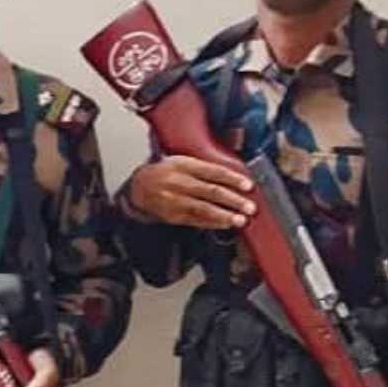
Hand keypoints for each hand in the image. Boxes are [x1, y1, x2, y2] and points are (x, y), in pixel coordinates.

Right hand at [128, 156, 255, 229]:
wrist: (138, 187)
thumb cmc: (165, 172)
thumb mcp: (182, 161)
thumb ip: (205, 167)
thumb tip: (235, 176)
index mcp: (183, 165)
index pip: (213, 171)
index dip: (232, 179)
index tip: (248, 186)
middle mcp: (178, 182)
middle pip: (210, 191)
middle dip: (233, 200)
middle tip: (249, 207)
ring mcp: (174, 200)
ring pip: (203, 208)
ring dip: (224, 215)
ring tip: (240, 220)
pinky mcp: (172, 215)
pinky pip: (194, 220)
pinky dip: (211, 223)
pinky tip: (224, 224)